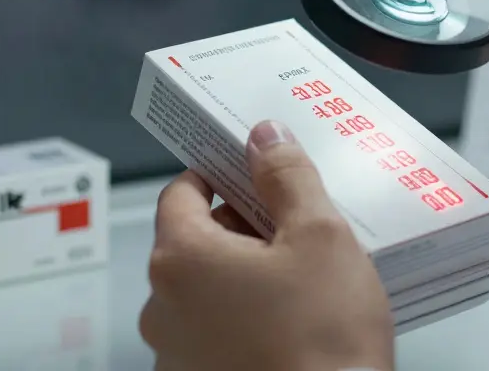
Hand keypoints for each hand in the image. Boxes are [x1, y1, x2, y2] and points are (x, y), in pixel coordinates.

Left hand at [140, 120, 394, 370]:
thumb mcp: (321, 236)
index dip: (218, 174)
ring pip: (206, 291)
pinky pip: (214, 335)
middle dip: (242, 229)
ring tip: (303, 283)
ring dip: (244, 278)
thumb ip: (287, 177)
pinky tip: (291, 325)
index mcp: (182, 258)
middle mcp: (163, 308)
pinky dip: (244, 320)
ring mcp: (175, 355)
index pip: (180, 191)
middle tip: (296, 228)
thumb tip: (265, 139)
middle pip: (195, 242)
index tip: (249, 170)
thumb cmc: (324, 341)